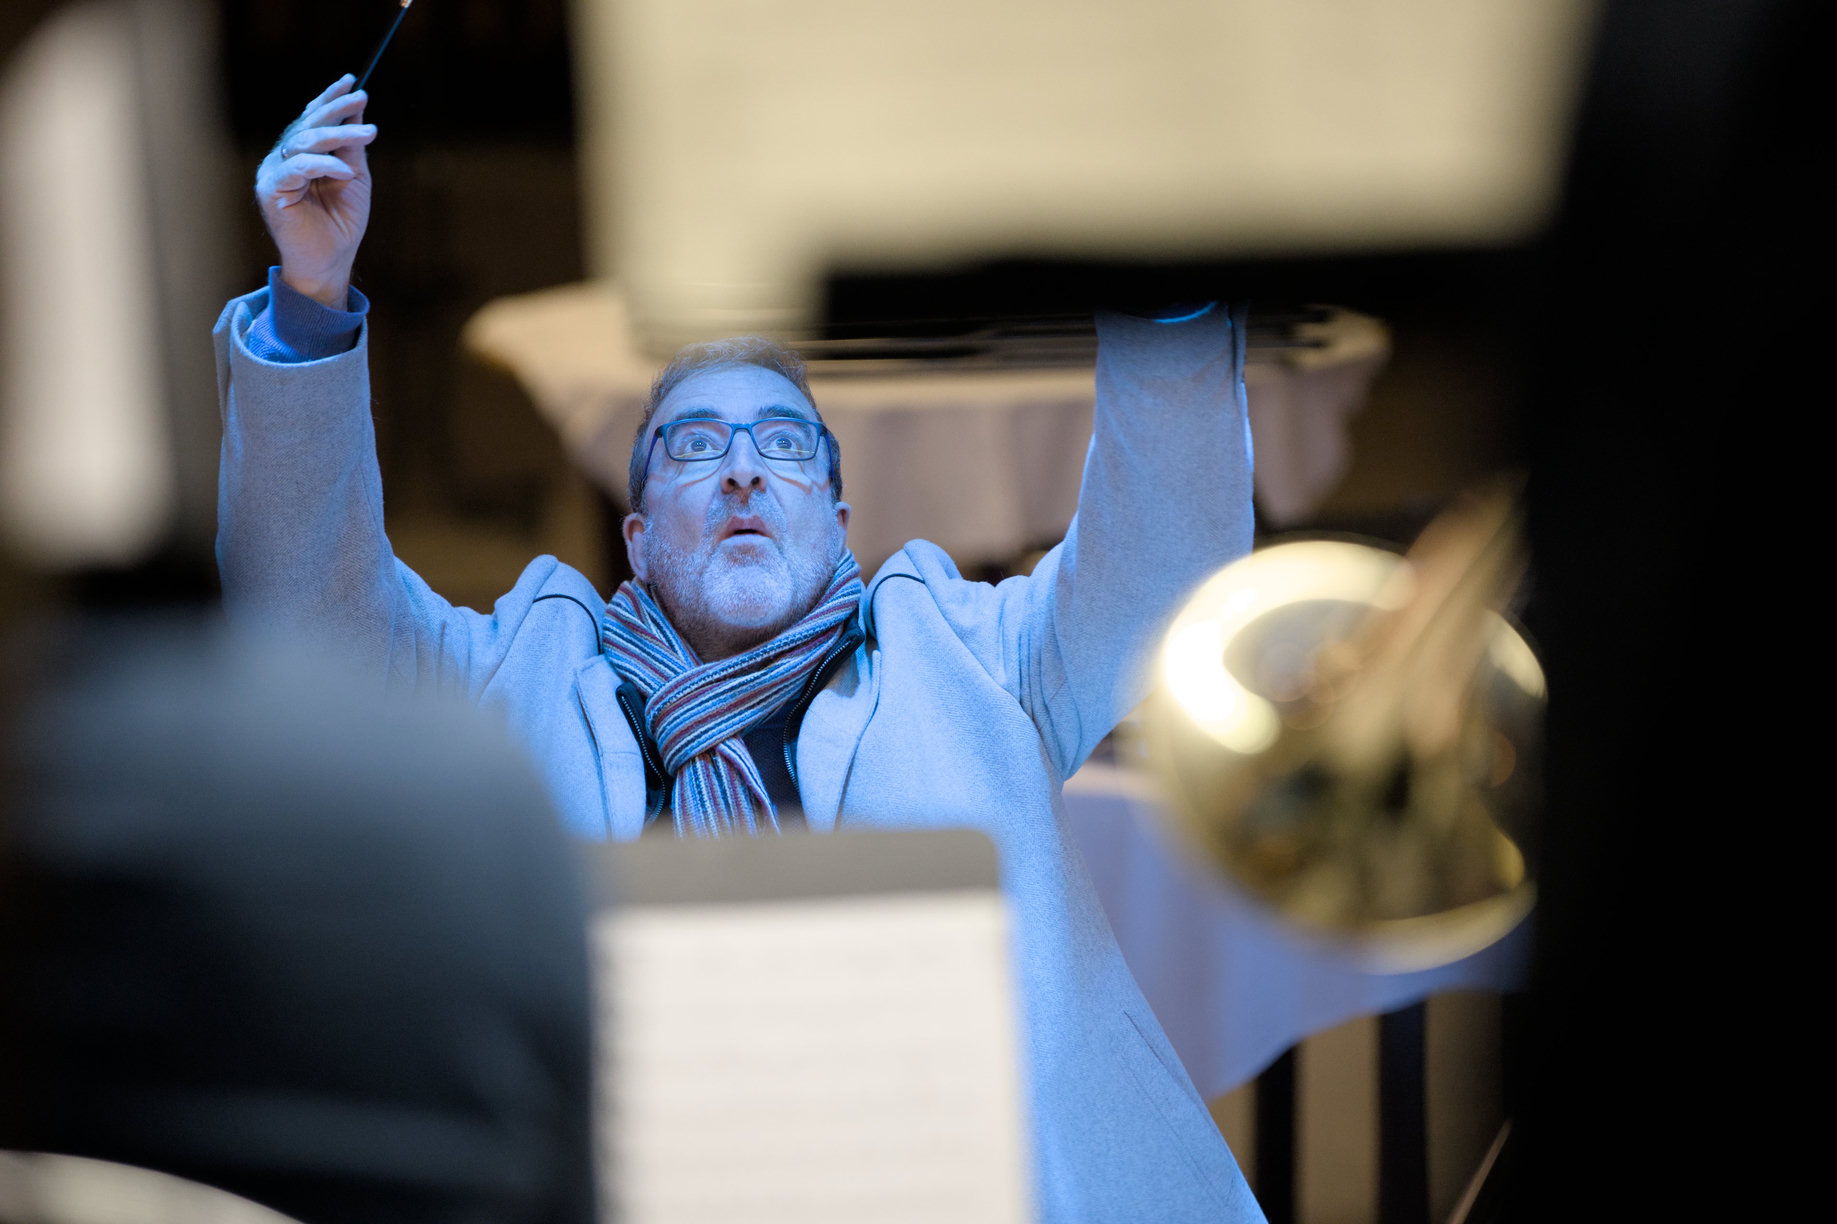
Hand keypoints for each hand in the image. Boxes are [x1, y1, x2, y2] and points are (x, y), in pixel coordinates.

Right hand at [255, 75, 376, 307]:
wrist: (331, 261)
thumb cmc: (341, 223)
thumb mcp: (354, 177)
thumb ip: (352, 146)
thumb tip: (357, 111)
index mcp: (300, 154)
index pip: (311, 118)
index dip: (329, 98)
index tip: (352, 81)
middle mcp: (283, 160)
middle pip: (307, 125)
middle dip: (336, 109)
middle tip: (362, 98)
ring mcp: (275, 174)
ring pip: (304, 142)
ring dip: (338, 134)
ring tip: (369, 134)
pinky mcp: (272, 191)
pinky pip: (298, 168)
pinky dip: (324, 165)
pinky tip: (345, 171)